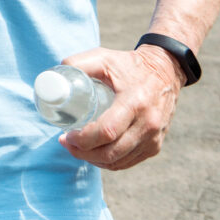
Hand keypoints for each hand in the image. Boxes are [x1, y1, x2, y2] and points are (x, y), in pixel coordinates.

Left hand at [57, 45, 184, 169]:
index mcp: (135, 102)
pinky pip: (128, 161)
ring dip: (93, 159)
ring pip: (119, 161)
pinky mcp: (156, 145)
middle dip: (83, 152)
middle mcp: (148, 124)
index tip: (66, 135)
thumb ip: (78, 64)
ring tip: (76, 148)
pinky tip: (94, 153)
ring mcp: (154, 137)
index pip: (107, 131)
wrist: (166, 71)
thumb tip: (53, 77)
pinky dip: (109, 162)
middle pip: (111, 152)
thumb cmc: (129, 64)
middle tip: (66, 143)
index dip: (83, 139)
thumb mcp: (103, 57)